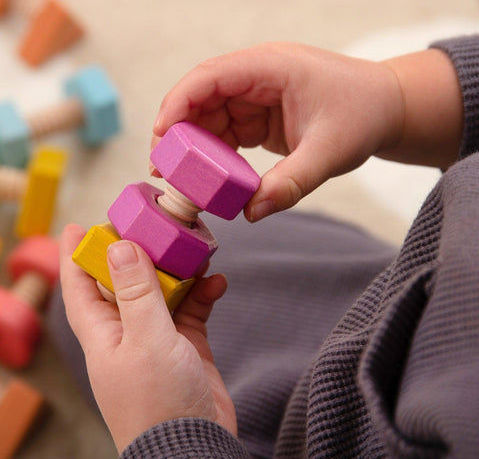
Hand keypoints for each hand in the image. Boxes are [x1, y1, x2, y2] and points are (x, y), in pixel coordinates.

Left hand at [60, 224, 235, 453]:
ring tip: (194, 249)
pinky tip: (217, 282)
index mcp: (105, 336)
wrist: (196, 446)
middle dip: (138, 255)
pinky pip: (192, 309)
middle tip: (152, 227)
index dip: (76, 257)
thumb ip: (137, 292)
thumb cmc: (160, 402)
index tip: (78, 227)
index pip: (81, 289)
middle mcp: (128, 334)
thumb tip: (120, 248)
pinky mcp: (186, 346)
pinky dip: (204, 293)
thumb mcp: (147, 339)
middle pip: (126, 284)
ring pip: (163, 292)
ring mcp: (158, 340)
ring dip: (178, 271)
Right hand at [151, 42, 405, 220]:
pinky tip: (211, 177)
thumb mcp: (330, 152)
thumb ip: (291, 183)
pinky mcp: (263, 113)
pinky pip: (229, 129)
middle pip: (202, 95)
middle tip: (163, 169)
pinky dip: (217, 152)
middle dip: (179, 130)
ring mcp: (259, 92)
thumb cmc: (364, 116)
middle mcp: (259, 74)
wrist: (389, 108)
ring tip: (182, 180)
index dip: (178, 102)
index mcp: (271, 66)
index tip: (160, 136)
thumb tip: (251, 213)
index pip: (210, 75)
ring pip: (212, 114)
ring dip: (196, 145)